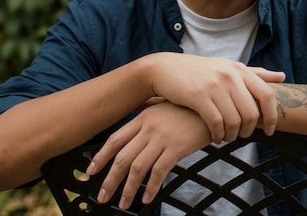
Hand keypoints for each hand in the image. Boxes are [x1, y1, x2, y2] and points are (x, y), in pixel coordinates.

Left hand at [87, 101, 209, 209]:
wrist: (215, 105)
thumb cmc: (191, 106)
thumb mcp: (167, 103)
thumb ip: (151, 107)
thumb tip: (139, 108)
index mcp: (143, 116)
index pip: (115, 139)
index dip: (101, 157)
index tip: (90, 172)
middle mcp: (149, 127)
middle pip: (122, 158)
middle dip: (110, 180)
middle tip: (102, 197)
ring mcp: (162, 137)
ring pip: (137, 168)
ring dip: (128, 189)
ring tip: (123, 204)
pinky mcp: (177, 147)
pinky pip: (159, 171)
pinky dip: (151, 188)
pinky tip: (147, 199)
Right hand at [146, 53, 285, 142]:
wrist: (165, 69)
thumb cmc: (201, 71)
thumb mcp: (228, 67)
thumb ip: (256, 73)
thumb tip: (282, 76)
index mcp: (240, 69)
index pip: (267, 94)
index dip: (272, 116)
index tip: (270, 130)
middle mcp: (230, 75)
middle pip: (252, 113)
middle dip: (249, 130)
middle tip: (242, 136)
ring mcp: (215, 85)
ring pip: (235, 121)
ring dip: (233, 135)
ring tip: (228, 137)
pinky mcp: (198, 96)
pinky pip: (216, 123)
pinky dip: (218, 134)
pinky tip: (215, 136)